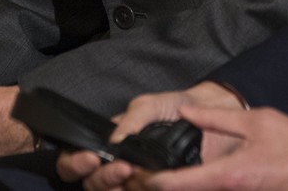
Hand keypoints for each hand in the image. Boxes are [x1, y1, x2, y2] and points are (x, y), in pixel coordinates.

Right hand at [58, 82, 246, 190]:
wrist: (211, 118)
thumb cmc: (178, 107)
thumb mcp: (151, 105)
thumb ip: (131, 120)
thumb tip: (113, 141)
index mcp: (112, 143)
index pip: (80, 159)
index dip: (75, 162)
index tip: (91, 157)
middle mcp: (119, 166)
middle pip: (92, 183)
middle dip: (100, 177)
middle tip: (119, 168)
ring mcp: (137, 181)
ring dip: (114, 185)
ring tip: (130, 171)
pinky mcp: (157, 189)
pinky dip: (137, 190)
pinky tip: (144, 182)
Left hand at [140, 106, 287, 190]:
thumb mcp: (257, 121)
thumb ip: (217, 118)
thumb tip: (185, 112)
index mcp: (229, 175)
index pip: (178, 184)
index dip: (150, 180)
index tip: (133, 170)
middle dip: (159, 186)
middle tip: (138, 172)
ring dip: (181, 186)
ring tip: (158, 174)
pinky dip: (199, 186)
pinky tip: (191, 176)